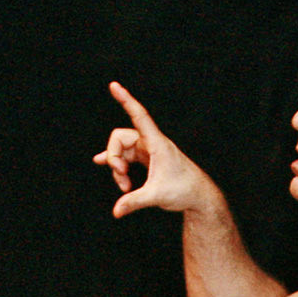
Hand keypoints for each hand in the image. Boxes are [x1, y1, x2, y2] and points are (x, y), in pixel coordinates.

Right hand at [93, 82, 219, 217]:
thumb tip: (116, 211)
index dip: (125, 100)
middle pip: (120, 138)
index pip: (139, 115)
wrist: (197, 196)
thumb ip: (134, 201)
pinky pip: (125, 157)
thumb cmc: (183, 190)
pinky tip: (100, 162)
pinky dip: (116, 165)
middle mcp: (151, 143)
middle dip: (114, 158)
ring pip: (121, 151)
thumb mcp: (156, 196)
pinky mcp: (147, 159)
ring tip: (125, 187)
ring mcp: (148, 151)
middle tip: (122, 177)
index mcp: (156, 143)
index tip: (113, 85)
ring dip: (117, 168)